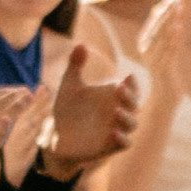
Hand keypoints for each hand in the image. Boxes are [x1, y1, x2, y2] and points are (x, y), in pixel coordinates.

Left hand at [43, 41, 134, 181]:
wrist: (56, 136)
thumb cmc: (67, 109)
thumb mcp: (69, 86)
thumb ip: (75, 65)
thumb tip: (80, 44)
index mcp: (112, 96)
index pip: (130, 87)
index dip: (132, 83)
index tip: (127, 76)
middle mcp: (118, 112)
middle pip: (135, 104)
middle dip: (130, 97)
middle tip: (119, 89)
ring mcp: (116, 129)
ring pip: (132, 124)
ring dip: (127, 118)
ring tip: (116, 111)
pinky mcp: (110, 146)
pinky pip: (124, 143)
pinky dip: (123, 139)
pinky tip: (115, 132)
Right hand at [134, 0, 188, 86]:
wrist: (164, 95)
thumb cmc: (164, 69)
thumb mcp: (160, 47)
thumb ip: (159, 29)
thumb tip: (158, 7)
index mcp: (145, 42)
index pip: (155, 20)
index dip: (166, 6)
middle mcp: (147, 49)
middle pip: (158, 25)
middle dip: (169, 9)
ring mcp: (154, 58)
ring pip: (164, 35)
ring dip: (172, 20)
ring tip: (178, 6)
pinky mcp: (164, 67)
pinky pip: (170, 49)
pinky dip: (174, 37)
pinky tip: (179, 26)